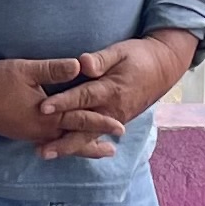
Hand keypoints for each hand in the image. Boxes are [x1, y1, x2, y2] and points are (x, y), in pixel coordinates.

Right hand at [0, 56, 124, 159]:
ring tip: (94, 151)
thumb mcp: (26, 70)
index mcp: (45, 116)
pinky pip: (46, 141)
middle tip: (112, 150)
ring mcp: (28, 134)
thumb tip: (81, 65)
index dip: (100, 122)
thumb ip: (54, 69)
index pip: (79, 120)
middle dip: (92, 144)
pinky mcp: (19, 133)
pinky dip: (59, 143)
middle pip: (72, 139)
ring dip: (77, 146)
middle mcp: (39, 130)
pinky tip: (61, 142)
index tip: (119, 127)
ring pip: (59, 142)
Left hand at [34, 31, 198, 152]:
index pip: (83, 97)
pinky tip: (62, 151)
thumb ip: (101, 59)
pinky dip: (79, 146)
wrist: (163, 68)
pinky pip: (94, 136)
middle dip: (62, 139)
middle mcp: (112, 109)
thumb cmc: (138, 56)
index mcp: (111, 89)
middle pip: (83, 127)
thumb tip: (82, 63)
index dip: (63, 103)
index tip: (43, 107)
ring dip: (67, 147)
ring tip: (45, 154)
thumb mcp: (121, 51)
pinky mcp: (115, 122)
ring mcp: (114, 119)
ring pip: (88, 137)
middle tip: (40, 149)